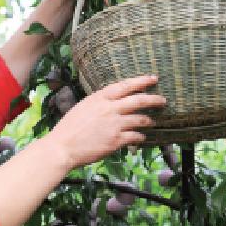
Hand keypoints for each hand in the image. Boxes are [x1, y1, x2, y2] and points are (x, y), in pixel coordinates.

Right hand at [46, 75, 165, 168]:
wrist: (63, 147)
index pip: (125, 86)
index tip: (152, 78)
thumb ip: (99, 103)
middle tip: (163, 100)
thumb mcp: (83, 108)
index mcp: (99, 98)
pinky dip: (140, 136)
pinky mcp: (116, 140)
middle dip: (154, 99)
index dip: (141, 81)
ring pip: (140, 119)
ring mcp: (114, 125)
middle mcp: (109, 109)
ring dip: (149, 120)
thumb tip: (113, 102)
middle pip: (138, 100)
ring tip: (153, 121)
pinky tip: (142, 137)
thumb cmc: (69, 128)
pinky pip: (135, 136)